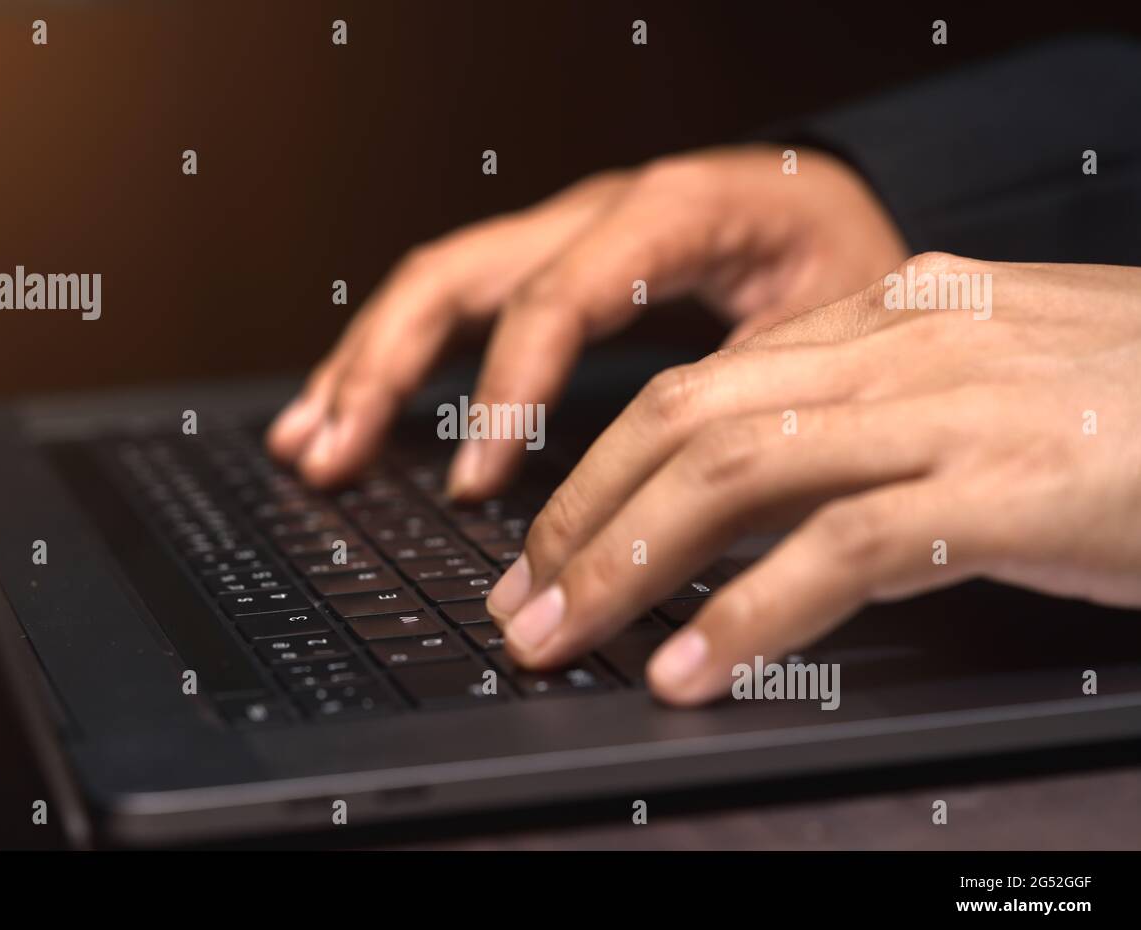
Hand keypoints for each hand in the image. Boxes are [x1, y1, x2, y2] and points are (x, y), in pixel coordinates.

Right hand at [266, 146, 906, 497]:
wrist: (840, 211)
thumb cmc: (842, 262)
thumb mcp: (830, 323)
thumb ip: (755, 394)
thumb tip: (677, 499)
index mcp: (673, 210)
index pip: (558, 295)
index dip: (507, 392)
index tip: (476, 487)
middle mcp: (599, 213)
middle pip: (457, 274)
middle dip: (383, 370)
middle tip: (331, 458)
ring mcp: (565, 237)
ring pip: (436, 285)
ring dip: (363, 365)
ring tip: (308, 442)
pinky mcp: (551, 268)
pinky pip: (454, 302)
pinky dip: (396, 361)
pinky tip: (352, 408)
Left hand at [486, 254, 1140, 704]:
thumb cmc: (1140, 406)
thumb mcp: (985, 381)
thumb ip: (870, 409)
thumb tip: (757, 477)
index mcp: (890, 314)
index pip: (699, 386)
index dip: (603, 468)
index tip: (550, 542)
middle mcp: (904, 343)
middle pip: (684, 423)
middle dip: (584, 519)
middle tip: (524, 602)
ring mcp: (952, 407)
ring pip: (733, 474)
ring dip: (628, 564)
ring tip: (565, 638)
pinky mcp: (1006, 485)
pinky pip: (836, 550)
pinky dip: (746, 615)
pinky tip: (691, 669)